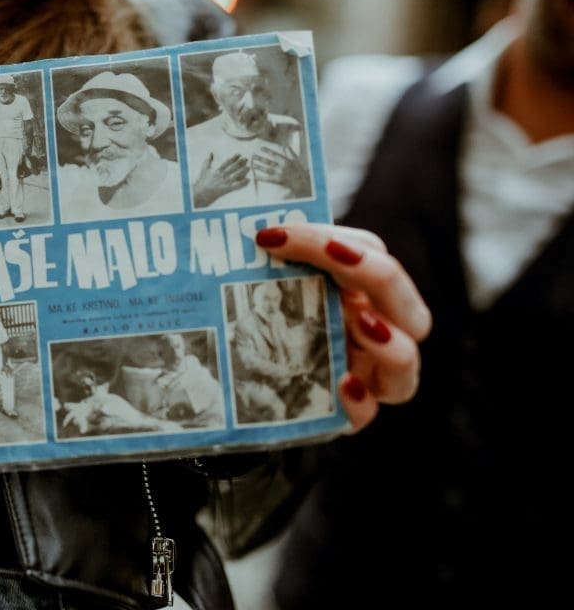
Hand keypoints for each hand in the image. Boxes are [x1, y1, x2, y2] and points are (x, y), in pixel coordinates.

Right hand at [193, 153, 248, 206]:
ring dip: (242, 171)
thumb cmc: (202, 181)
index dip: (233, 158)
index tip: (239, 154)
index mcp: (217, 171)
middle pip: (232, 168)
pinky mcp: (226, 189)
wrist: (201, 193)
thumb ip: (208, 161)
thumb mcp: (204, 169)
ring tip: (249, 167)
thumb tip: (211, 153)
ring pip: (235, 176)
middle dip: (240, 163)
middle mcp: (221, 176)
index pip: (227, 162)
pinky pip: (236, 186)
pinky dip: (242, 183)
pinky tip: (248, 180)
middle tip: (246, 159)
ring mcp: (224, 183)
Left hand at [251, 145, 309, 196]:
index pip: (275, 155)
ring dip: (259, 167)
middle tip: (253, 156)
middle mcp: (281, 167)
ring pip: (267, 170)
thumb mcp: (296, 160)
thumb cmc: (298, 171)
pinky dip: (261, 178)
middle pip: (268, 162)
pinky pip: (267, 179)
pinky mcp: (277, 180)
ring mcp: (279, 174)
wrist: (301, 182)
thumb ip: (291, 153)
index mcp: (286, 161)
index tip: (261, 148)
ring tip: (252, 164)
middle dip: (260, 158)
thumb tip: (286, 146)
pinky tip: (255, 176)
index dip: (267, 151)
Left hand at [256, 224, 428, 432]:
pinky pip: (365, 414)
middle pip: (407, 304)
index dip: (334, 238)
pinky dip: (359, 402)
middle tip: (335, 254)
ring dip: (390, 340)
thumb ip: (267, 266)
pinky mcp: (345, 414)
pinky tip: (343, 385)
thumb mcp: (265, 289)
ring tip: (360, 321)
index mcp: (361, 292)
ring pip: (405, 365)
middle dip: (377, 273)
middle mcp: (375, 333)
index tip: (275, 234)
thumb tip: (247, 233)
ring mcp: (367, 377)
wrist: (241, 382)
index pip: (371, 253)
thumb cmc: (258, 322)